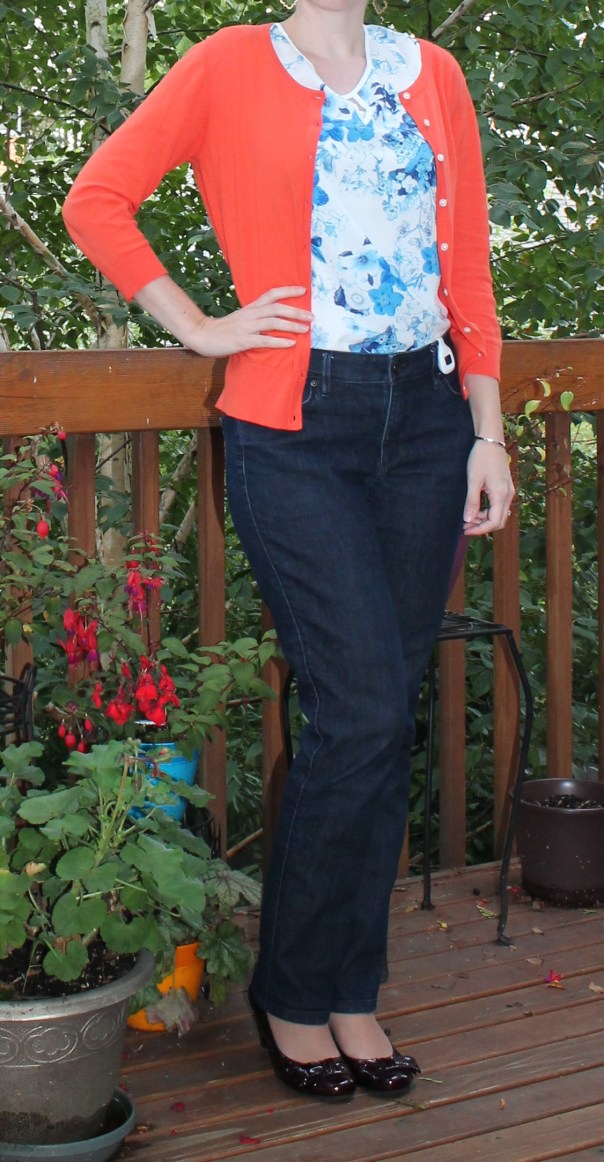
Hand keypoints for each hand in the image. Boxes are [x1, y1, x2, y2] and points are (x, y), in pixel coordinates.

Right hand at [188, 286, 311, 357]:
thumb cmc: (224, 329)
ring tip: (305, 329)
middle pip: (276, 308)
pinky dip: (279, 341)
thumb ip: (256, 317)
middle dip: (296, 311)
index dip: (288, 291)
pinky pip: (264, 340)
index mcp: (251, 308)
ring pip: (273, 322)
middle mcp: (250, 314)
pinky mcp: (243, 340)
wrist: (202, 335)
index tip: (304, 290)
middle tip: (311, 316)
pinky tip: (291, 343)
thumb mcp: (241, 318)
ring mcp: (246, 327)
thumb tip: (275, 320)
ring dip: (291, 325)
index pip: (271, 294)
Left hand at [463, 441, 514, 536]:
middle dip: (482, 527)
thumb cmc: (481, 457)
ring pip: (499, 514)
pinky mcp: (505, 488)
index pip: (494, 522)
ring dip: (484, 519)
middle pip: (499, 521)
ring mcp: (508, 491)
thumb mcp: (473, 480)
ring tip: (468, 517)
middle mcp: (508, 495)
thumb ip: (472, 502)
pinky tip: (476, 509)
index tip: (465, 530)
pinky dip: (488, 511)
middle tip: (465, 526)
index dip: (480, 530)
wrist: (490, 440)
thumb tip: (468, 520)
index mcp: (501, 494)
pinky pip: (499, 506)